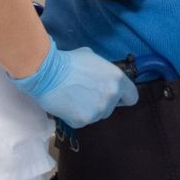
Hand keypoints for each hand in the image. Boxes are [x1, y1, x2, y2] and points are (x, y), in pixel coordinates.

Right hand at [12, 44, 137, 127]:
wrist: (48, 72)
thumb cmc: (69, 61)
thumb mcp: (92, 58)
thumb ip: (102, 71)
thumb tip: (99, 76)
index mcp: (117, 80)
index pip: (132, 97)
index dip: (122, 97)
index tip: (114, 96)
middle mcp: (111, 97)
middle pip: (111, 107)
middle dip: (100, 102)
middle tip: (84, 93)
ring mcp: (97, 111)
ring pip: (96, 115)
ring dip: (88, 109)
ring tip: (73, 97)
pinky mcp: (82, 121)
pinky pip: (81, 121)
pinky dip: (74, 115)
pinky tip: (66, 104)